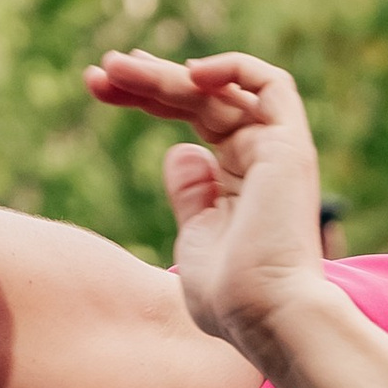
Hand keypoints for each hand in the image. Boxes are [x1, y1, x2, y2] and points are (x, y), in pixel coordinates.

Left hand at [84, 51, 330, 366]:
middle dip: (147, 81)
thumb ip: (191, 195)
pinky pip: (273, 84)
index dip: (147, 97)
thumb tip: (178, 151)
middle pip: (201, 100)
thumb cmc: (231, 301)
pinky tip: (186, 75)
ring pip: (223, 89)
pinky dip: (232, 68)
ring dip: (168, 74)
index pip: (192, 119)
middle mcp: (260, 159)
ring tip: (116, 68)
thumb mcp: (195, 238)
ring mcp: (276, 151)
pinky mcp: (289, 148)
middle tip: (98, 72)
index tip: (100, 88)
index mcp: (238, 180)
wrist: (265, 320)